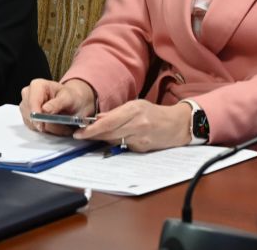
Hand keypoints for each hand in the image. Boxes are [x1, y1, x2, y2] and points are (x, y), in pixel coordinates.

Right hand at [20, 78, 96, 135]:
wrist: (72, 102)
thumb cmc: (70, 97)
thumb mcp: (68, 98)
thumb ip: (57, 104)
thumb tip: (44, 110)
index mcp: (37, 85)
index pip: (32, 102)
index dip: (37, 115)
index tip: (43, 126)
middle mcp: (28, 94)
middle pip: (31, 114)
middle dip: (46, 124)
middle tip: (64, 128)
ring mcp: (26, 105)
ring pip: (32, 123)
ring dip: (48, 128)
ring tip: (62, 125)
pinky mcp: (27, 116)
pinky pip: (33, 127)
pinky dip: (45, 130)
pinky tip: (55, 126)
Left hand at [73, 100, 192, 152]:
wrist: (177, 125)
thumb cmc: (154, 113)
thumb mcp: (135, 105)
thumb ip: (116, 113)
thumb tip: (97, 118)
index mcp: (134, 110)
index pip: (108, 122)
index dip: (91, 129)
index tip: (79, 132)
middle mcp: (137, 125)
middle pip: (109, 134)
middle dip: (92, 135)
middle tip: (80, 135)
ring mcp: (141, 139)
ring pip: (114, 141)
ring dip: (103, 139)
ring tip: (94, 135)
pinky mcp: (143, 149)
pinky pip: (124, 146)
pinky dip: (116, 142)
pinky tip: (116, 138)